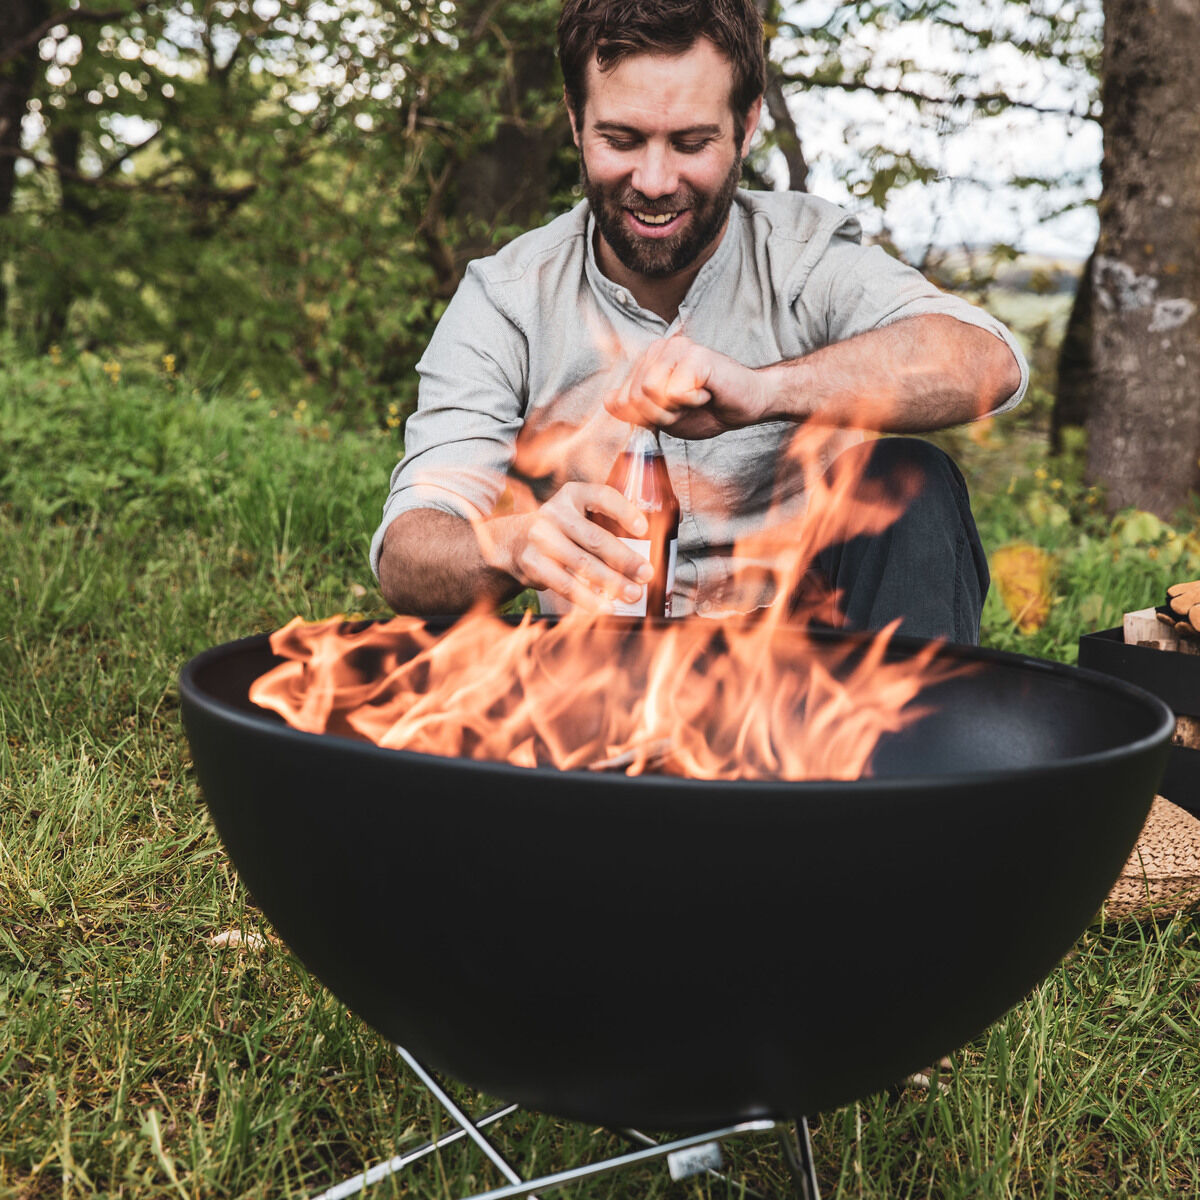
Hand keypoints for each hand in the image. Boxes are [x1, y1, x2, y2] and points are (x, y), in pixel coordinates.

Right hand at [479, 482, 653, 611]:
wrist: (513, 543)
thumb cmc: (560, 531)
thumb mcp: (577, 517)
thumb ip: (604, 527)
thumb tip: (640, 557)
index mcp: (572, 495)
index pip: (602, 497)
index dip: (624, 511)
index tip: (643, 528)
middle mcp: (555, 513)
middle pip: (595, 538)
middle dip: (625, 559)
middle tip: (645, 573)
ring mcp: (541, 538)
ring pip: (582, 564)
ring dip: (611, 582)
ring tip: (632, 593)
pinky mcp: (534, 563)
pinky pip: (566, 584)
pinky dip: (588, 598)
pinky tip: (605, 606)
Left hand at [605, 334, 769, 438]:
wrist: (747, 405)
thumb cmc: (708, 410)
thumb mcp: (663, 417)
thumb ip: (635, 410)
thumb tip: (609, 402)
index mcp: (647, 362)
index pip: (618, 398)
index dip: (640, 418)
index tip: (666, 414)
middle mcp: (658, 349)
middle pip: (632, 396)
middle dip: (658, 415)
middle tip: (684, 408)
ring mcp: (676, 348)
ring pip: (648, 391)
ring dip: (673, 409)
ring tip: (693, 399)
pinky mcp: (695, 355)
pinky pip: (674, 391)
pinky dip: (692, 402)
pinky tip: (706, 393)